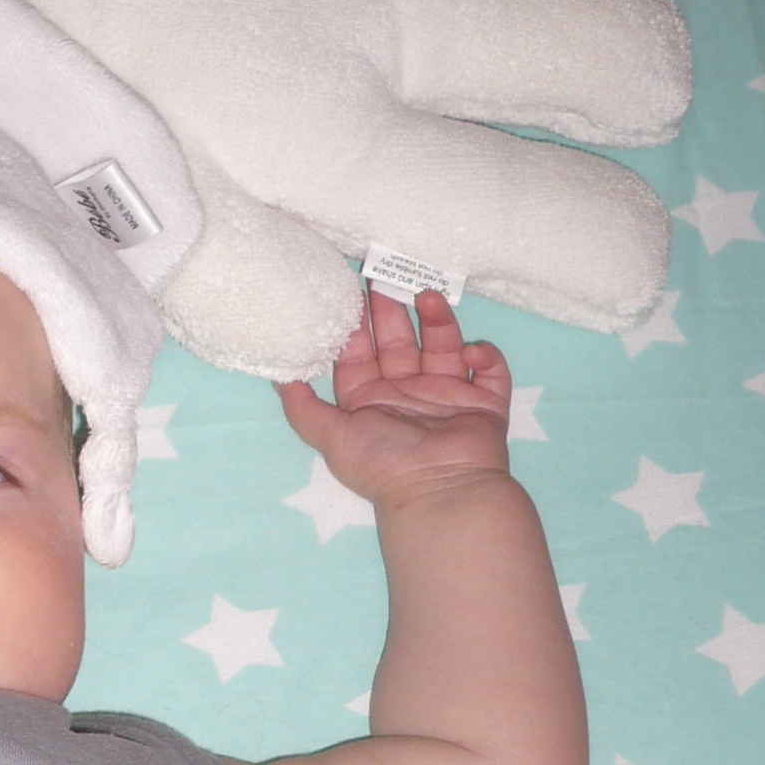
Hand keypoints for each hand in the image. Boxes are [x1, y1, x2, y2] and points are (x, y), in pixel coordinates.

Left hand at [275, 289, 512, 510]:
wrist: (441, 491)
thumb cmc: (383, 463)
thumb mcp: (329, 434)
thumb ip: (301, 406)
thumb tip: (276, 375)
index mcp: (369, 399)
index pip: (359, 350)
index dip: (355, 320)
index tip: (351, 287)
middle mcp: (405, 393)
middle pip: (399, 339)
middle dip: (393, 307)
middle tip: (388, 274)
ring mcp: (446, 395)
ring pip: (443, 345)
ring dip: (439, 319)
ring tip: (429, 296)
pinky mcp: (484, 403)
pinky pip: (489, 371)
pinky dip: (484, 357)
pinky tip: (469, 354)